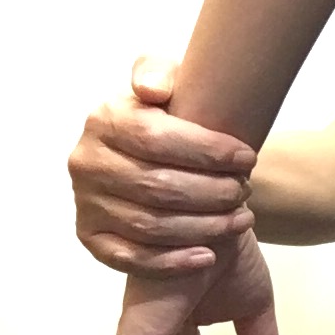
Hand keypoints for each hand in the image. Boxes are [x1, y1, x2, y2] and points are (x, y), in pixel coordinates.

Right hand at [69, 57, 258, 277]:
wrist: (154, 159)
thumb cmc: (170, 122)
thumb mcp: (168, 85)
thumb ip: (159, 73)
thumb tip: (153, 89)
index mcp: (104, 121)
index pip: (156, 138)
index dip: (208, 151)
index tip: (247, 158)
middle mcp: (87, 162)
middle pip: (157, 186)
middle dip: (213, 192)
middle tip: (246, 191)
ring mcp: (87, 203)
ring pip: (151, 225)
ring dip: (205, 227)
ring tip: (242, 219)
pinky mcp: (93, 238)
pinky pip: (132, 258)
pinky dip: (173, 261)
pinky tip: (209, 255)